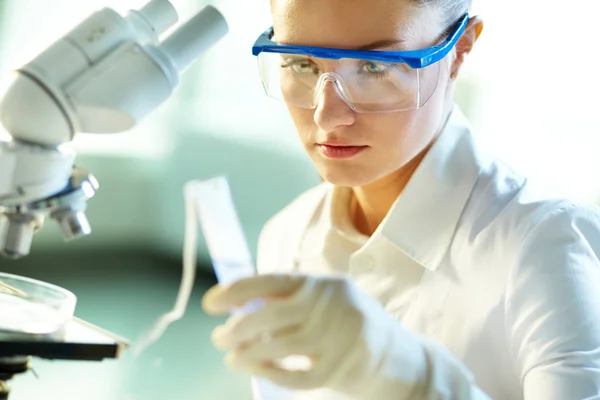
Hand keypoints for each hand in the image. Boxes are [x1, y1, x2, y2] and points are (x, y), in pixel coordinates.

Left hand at [202, 274, 428, 398]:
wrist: (398, 356)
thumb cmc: (348, 323)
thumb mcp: (325, 299)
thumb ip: (290, 299)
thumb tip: (240, 303)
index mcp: (324, 284)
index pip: (273, 281)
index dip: (237, 290)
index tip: (210, 303)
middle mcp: (332, 306)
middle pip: (271, 316)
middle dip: (236, 328)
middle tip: (220, 337)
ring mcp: (339, 338)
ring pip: (280, 346)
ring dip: (247, 353)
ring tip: (231, 356)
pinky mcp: (342, 369)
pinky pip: (296, 375)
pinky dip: (269, 373)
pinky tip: (255, 369)